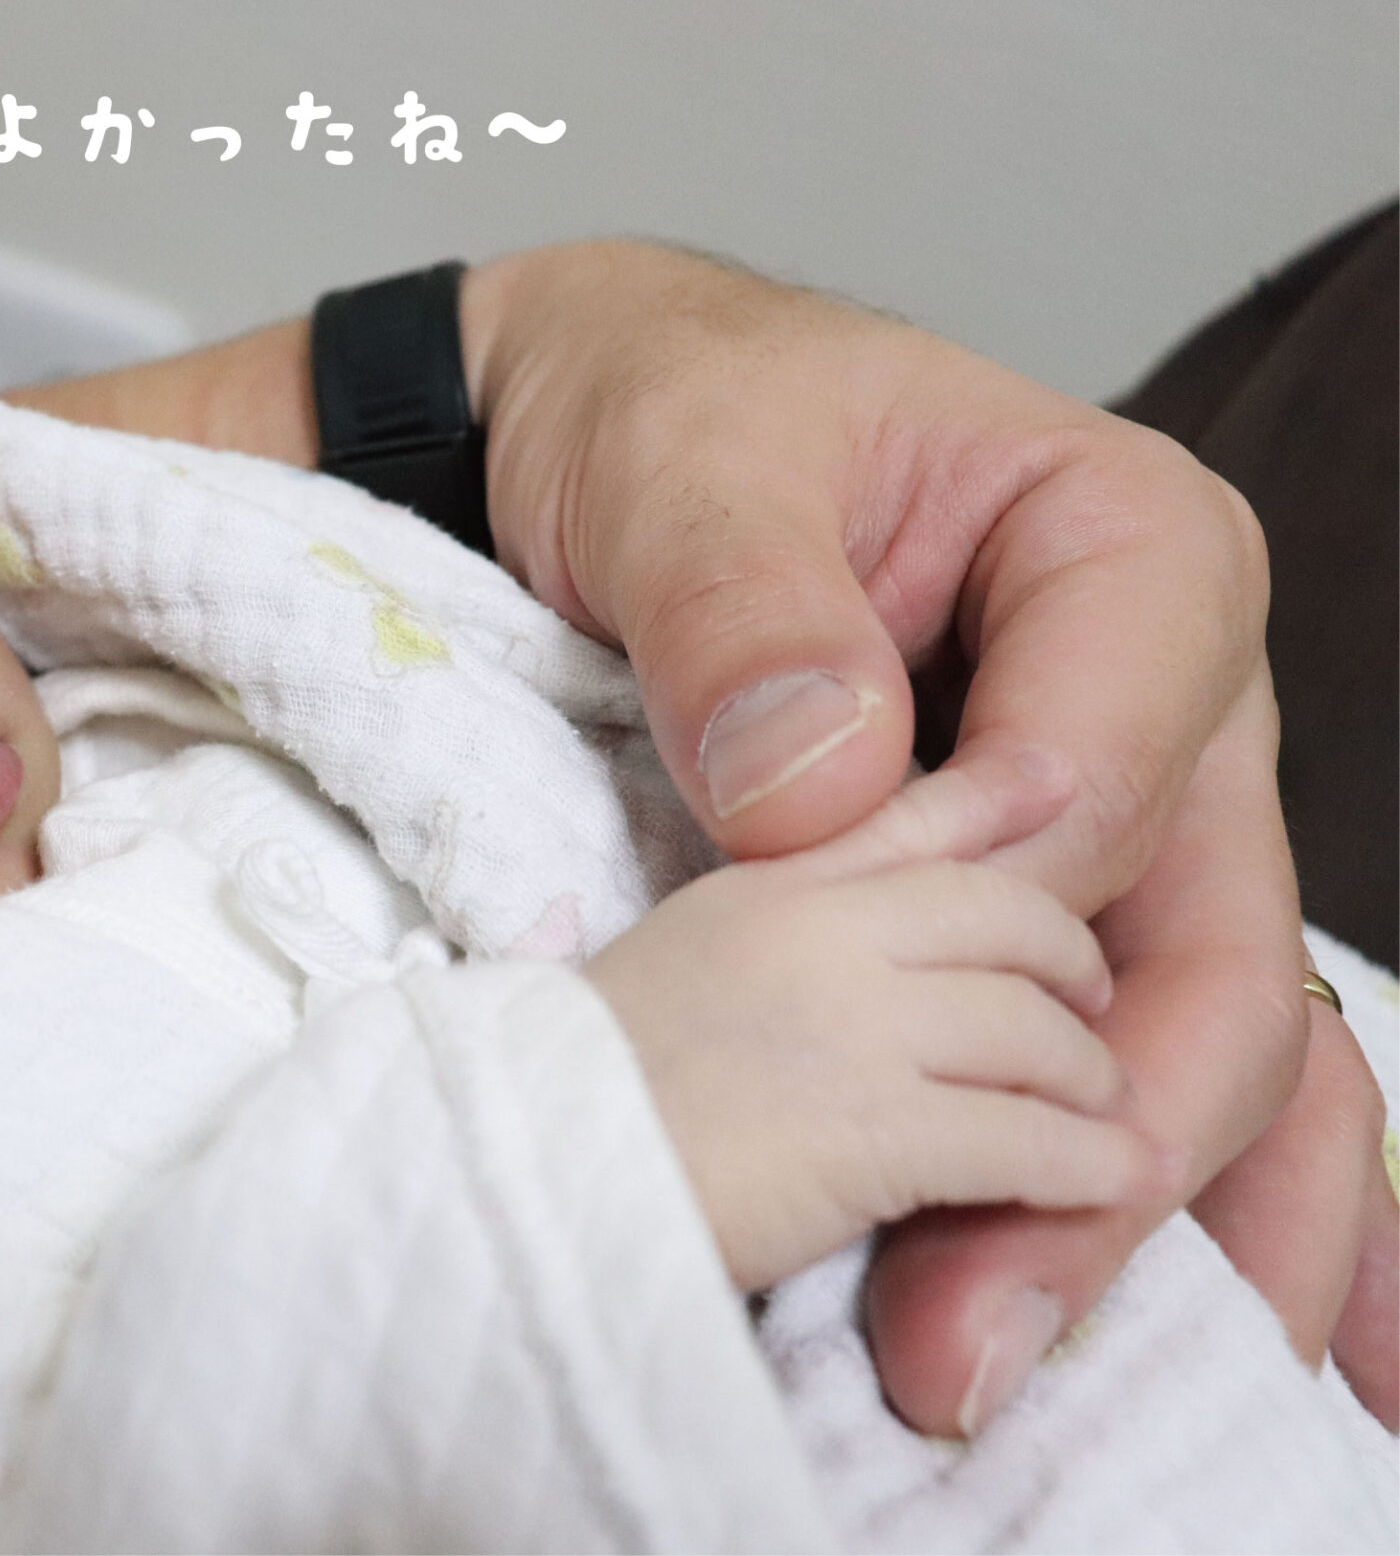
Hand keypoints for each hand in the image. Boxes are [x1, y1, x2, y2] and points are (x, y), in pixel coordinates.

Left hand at [7, 240, 1390, 1432]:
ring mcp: (1116, 828)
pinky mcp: (1029, 918)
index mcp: (1123, 553)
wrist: (563, 442)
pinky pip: (1133, 1061)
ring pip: (1206, 1045)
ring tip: (1052, 1380)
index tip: (886, 998)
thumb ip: (745, 611)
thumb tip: (823, 793)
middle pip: (1200, 955)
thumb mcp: (680, 464)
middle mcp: (1161, 707)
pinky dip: (1163, 1202)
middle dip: (1100, 1150)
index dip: (1022, 905)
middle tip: (971, 1325)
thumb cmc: (652, 417)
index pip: (1123, 769)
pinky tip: (1235, 1347)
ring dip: (1149, 1231)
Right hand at [586, 755, 1165, 1294]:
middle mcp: (811, 931)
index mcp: (752, 887)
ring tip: (1104, 1113)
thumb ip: (739, 939)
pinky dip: (1083, 1162)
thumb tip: (770, 936)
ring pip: (1030, 1029)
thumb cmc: (548, 1083)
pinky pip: (1024, 1137)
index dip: (994, 801)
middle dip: (1068, 960)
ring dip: (1085, 1078)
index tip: (1055, 784)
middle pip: (1000, 914)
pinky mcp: (873, 1130)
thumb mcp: (651, 965)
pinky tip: (1107, 1177)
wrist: (513, 1163)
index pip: (896, 818)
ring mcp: (848, 1024)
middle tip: (1088, 1003)